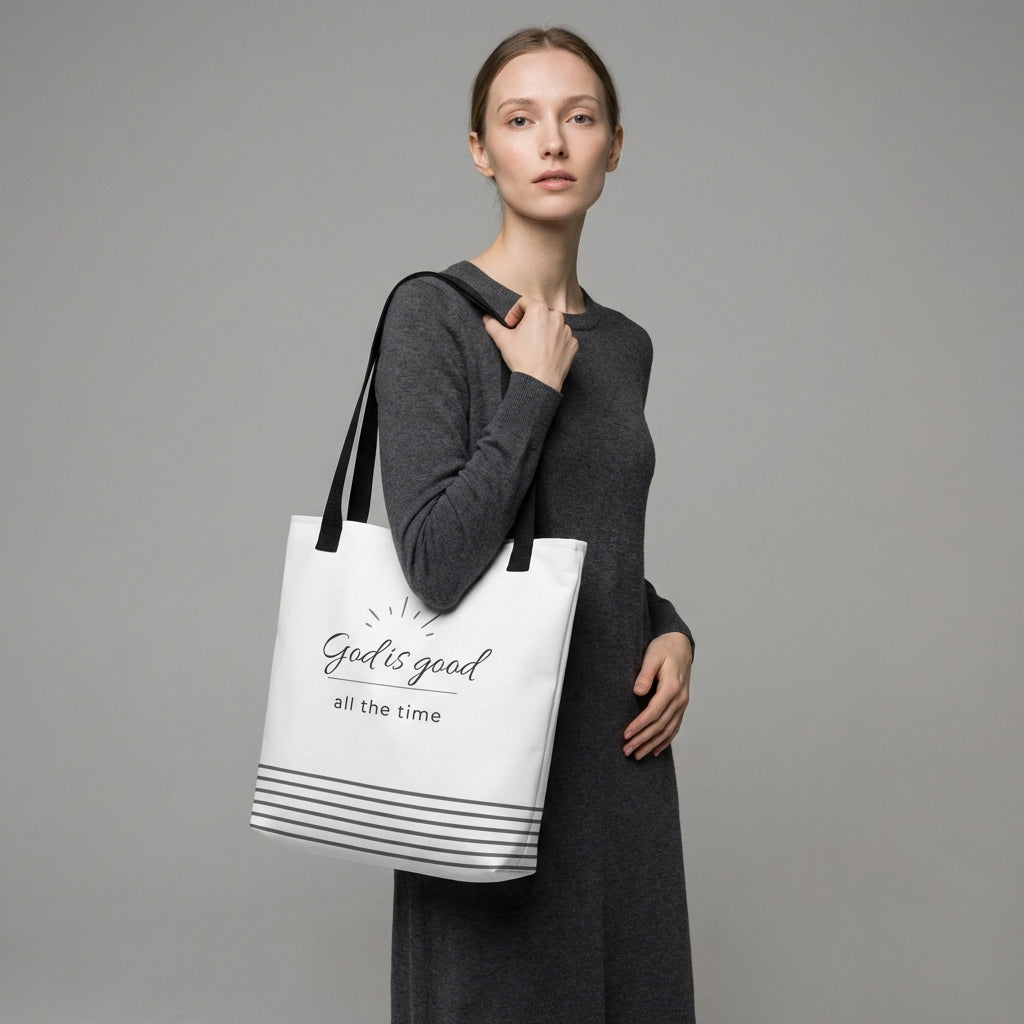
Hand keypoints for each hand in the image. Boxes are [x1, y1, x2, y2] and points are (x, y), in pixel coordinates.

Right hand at [482, 298, 577, 391]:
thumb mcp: (502, 340)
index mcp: (539, 310)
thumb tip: (487, 318)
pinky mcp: (573, 344)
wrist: (539, 382)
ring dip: (543, 332)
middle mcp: (556, 317)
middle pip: (539, 313)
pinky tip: (545, 353)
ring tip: (534, 347)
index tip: (510, 326)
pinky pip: (563, 339)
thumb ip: (492, 325)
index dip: (514, 313)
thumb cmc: (522, 359)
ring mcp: (566, 331)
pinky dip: (555, 343)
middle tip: (521, 336)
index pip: (524, 303)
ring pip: (552, 325)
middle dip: (529, 322)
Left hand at [623, 632, 691, 759]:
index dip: (640, 725)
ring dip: (652, 744)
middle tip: (627, 750)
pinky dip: (665, 740)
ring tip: (637, 755)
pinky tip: (655, 750)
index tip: (626, 734)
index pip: (654, 712)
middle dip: (643, 740)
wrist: (681, 645)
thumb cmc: (664, 648)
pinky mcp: (681, 705)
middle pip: (660, 725)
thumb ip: (645, 674)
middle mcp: (680, 699)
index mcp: (672, 687)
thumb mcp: (652, 655)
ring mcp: (682, 703)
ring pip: (668, 730)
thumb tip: (638, 692)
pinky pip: (674, 727)